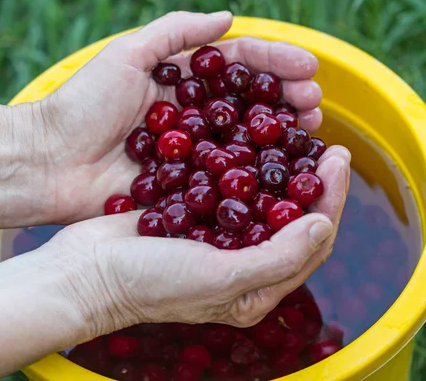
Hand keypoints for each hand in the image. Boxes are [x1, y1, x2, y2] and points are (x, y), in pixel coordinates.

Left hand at [30, 11, 322, 223]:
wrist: (48, 162)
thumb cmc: (82, 105)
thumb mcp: (126, 55)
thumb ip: (173, 33)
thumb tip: (227, 19)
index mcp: (180, 81)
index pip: (237, 66)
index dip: (274, 65)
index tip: (309, 69)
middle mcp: (191, 116)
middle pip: (249, 104)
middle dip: (286, 101)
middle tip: (316, 104)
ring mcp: (190, 153)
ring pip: (243, 142)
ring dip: (278, 137)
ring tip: (309, 133)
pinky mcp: (183, 187)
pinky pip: (223, 180)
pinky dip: (252, 176)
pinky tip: (278, 175)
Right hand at [44, 146, 349, 337]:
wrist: (87, 272)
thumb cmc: (151, 282)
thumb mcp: (220, 277)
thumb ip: (278, 257)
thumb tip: (324, 224)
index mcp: (256, 290)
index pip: (312, 243)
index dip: (331, 200)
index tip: (338, 159)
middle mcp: (243, 266)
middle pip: (293, 220)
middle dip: (313, 182)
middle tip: (326, 144)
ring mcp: (217, 241)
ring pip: (264, 202)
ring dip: (282, 171)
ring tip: (295, 136)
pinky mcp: (194, 218)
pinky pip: (230, 190)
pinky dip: (245, 167)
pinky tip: (250, 141)